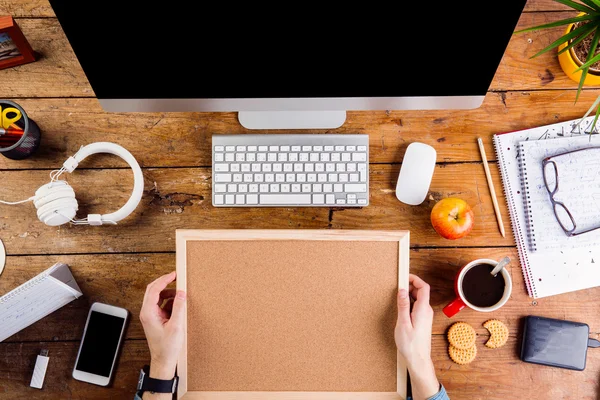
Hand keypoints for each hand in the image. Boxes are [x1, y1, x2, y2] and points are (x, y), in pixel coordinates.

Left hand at [139, 271, 185, 380]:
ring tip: (180, 294)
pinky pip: (162, 304)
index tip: (174, 274)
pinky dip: (170, 301)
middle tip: (176, 277)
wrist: (164, 361)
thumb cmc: (167, 347)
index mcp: (148, 313)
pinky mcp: (156, 318)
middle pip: (153, 290)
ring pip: (158, 296)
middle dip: (165, 283)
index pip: (154, 290)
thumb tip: (181, 293)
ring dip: (169, 293)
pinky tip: (178, 305)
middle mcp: (147, 312)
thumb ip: (179, 307)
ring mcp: (151, 315)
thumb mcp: (176, 326)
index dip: (164, 280)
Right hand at [395, 274, 439, 399]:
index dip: (415, 279)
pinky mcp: (422, 321)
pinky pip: (417, 306)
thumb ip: (403, 306)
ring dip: (408, 295)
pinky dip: (409, 303)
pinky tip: (401, 308)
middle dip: (409, 286)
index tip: (404, 276)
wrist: (418, 360)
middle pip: (421, 291)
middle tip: (397, 286)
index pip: (424, 287)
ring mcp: (425, 316)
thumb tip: (402, 290)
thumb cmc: (411, 345)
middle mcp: (426, 311)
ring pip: (419, 299)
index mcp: (423, 310)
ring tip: (397, 297)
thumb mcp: (403, 323)